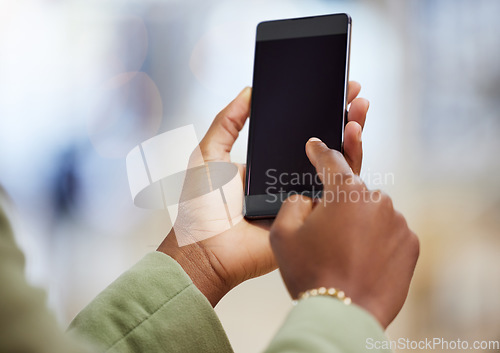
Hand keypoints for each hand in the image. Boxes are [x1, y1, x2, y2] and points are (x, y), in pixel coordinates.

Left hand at [158, 84, 368, 305]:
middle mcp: (289, 180)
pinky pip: (337, 192)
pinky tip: (354, 141)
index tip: (332, 90)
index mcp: (268, 164)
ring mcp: (303, 199)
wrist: (207, 251)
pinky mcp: (312, 217)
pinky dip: (351, 167)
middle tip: (353, 94)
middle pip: (323, 146)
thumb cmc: (201, 209)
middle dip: (341, 118)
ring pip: (336, 166)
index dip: (317, 112)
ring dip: (352, 137)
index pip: (300, 134)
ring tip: (358, 111)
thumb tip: (248, 92)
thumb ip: (227, 123)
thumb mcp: (209, 155)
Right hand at [269, 139, 418, 327]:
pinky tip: (362, 260)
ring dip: (358, 223)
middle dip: (338, 204)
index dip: (319, 151)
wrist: (343, 314)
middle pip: (352, 192)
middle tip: (324, 232)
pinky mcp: (411, 244)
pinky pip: (389, 232)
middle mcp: (377, 200)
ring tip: (343, 253)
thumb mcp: (282, 233)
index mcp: (346, 192)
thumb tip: (309, 199)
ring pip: (371, 212)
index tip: (315, 144)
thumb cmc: (310, 273)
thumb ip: (293, 202)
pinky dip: (376, 240)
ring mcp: (398, 222)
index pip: (331, 160)